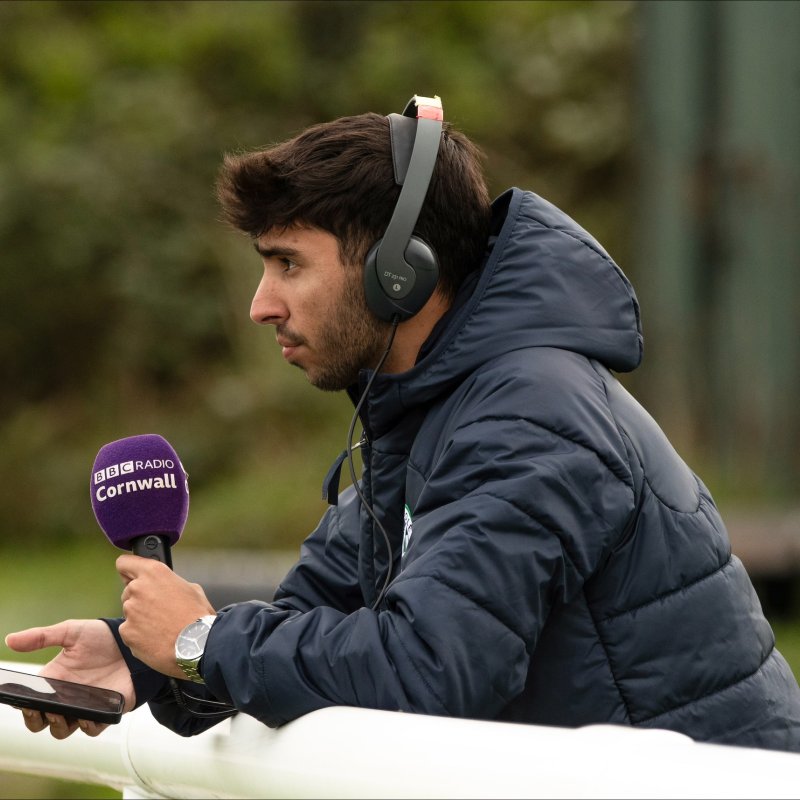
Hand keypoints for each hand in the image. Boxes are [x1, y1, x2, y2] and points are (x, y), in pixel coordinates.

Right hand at [4, 619, 134, 738]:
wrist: (132, 643)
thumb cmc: (101, 637)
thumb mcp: (71, 632)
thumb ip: (42, 637)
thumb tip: (9, 639)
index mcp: (53, 681)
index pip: (29, 702)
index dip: (22, 706)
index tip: (19, 702)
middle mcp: (66, 697)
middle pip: (41, 722)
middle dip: (35, 720)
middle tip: (39, 708)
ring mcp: (85, 706)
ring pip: (63, 729)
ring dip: (58, 725)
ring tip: (59, 712)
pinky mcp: (105, 712)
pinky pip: (93, 728)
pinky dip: (88, 726)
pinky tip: (87, 717)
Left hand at [116, 554, 214, 677]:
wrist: (197, 645)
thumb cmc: (198, 617)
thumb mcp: (192, 589)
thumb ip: (171, 584)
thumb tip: (165, 588)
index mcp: (154, 573)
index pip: (125, 562)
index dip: (129, 570)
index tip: (132, 576)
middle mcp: (138, 588)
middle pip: (129, 590)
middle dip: (140, 598)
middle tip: (158, 610)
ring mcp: (130, 611)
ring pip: (130, 612)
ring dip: (140, 618)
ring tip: (160, 627)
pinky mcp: (126, 632)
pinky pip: (129, 631)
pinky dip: (139, 635)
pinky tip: (156, 639)